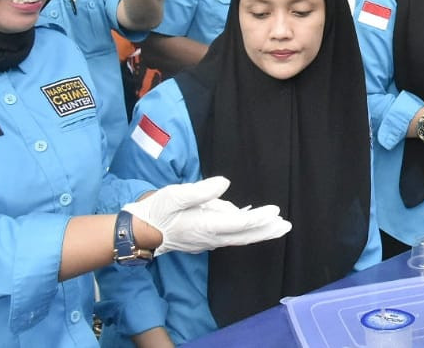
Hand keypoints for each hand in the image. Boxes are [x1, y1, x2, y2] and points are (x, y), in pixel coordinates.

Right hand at [122, 176, 290, 254]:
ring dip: (258, 230)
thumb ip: (200, 191)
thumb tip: (225, 183)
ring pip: (237, 236)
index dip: (258, 218)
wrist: (137, 232)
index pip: (237, 224)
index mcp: (204, 226)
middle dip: (266, 230)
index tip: (275, 212)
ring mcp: (206, 240)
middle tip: (286, 226)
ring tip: (277, 223)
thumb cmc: (156, 211)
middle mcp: (209, 237)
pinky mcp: (203, 238)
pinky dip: (243, 229)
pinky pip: (228, 234)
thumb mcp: (175, 195)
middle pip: (243, 235)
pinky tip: (250, 222)